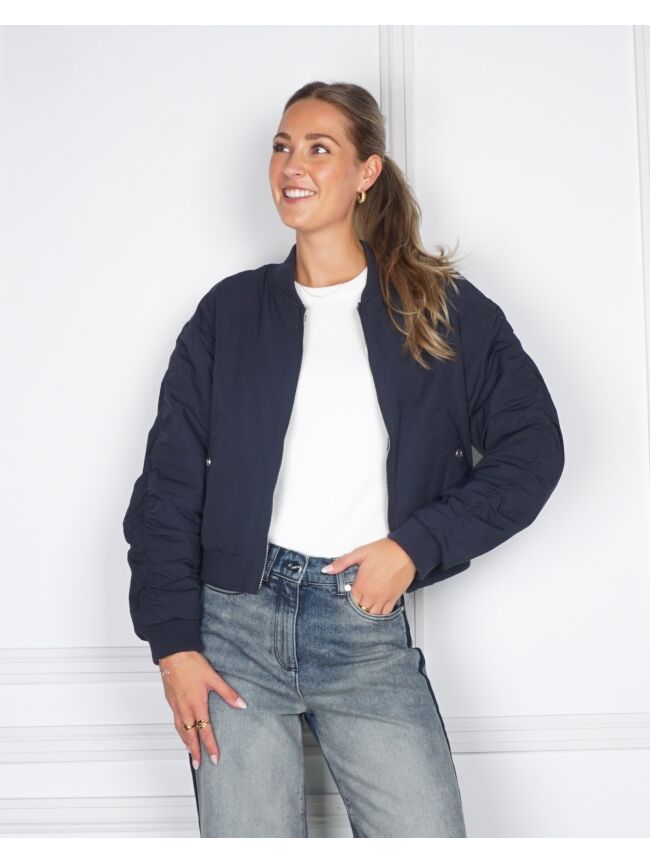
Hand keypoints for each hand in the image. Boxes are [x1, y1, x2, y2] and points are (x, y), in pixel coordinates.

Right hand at [158, 650, 247, 767]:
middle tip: (198, 765)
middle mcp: (185, 708)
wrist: (173, 653)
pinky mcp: (170, 700)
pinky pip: (175, 721)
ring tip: (191, 752)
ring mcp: (176, 705)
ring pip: (180, 730)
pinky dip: (179, 730)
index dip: (210, 746)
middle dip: (195, 752)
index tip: (214, 759)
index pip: (205, 731)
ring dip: (186, 743)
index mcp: (197, 705)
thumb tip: (242, 705)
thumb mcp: (213, 678)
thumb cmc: (192, 664)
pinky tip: (182, 730)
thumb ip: (228, 693)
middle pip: (190, 736)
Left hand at [322, 538, 415, 614]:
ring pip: (372, 614)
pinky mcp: (394, 598)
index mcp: (362, 585)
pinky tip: (377, 607)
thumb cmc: (385, 551)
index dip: (349, 598)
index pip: (350, 601)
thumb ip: (342, 563)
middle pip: (360, 609)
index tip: (350, 592)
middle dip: (358, 605)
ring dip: (368, 610)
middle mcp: (373, 595)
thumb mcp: (360, 553)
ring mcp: (384, 598)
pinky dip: (380, 613)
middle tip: (358, 598)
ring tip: (366, 603)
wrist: (406, 551)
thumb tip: (327, 569)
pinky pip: (386, 613)